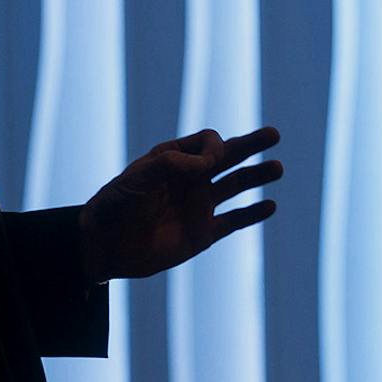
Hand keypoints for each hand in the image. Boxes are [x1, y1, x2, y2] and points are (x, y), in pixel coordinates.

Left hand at [77, 126, 281, 281]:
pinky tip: (270, 205)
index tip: (208, 163)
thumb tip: (210, 162)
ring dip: (257, 177)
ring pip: (236, 186)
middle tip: (274, 135)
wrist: (104, 246)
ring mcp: (199, 206)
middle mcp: (191, 180)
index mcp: (175, 160)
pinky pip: (234, 221)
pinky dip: (252, 214)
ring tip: (277, 168)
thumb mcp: (139, 177)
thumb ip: (172, 164)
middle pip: (229, 157)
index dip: (215, 148)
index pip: (208, 143)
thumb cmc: (116, 205)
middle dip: (251, 145)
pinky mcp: (203, 234)